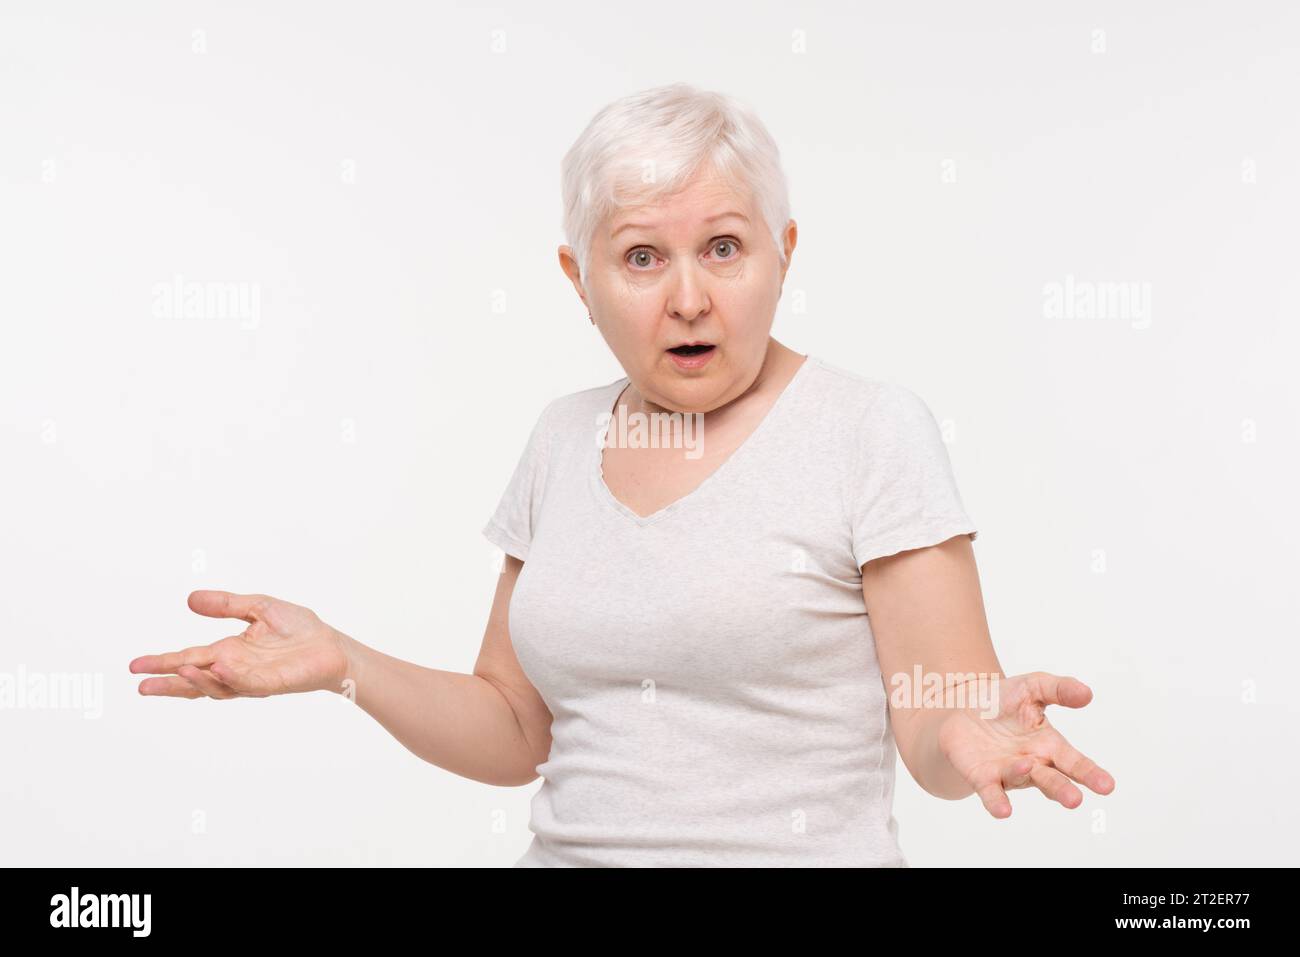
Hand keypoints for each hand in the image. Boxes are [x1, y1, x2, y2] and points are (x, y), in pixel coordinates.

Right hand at [130, 590, 352, 698]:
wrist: (331, 645)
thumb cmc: (298, 629)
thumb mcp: (258, 608)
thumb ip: (226, 605)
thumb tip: (189, 599)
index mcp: (228, 652)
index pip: (189, 659)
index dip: (163, 663)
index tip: (135, 666)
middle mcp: (234, 669)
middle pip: (194, 681)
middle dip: (168, 683)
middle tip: (141, 685)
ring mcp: (251, 679)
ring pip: (217, 686)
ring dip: (197, 680)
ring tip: (178, 671)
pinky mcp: (271, 684)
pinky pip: (247, 683)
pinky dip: (231, 677)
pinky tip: (219, 666)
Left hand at [937, 671, 1114, 817]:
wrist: (961, 705)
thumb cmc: (1004, 700)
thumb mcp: (1032, 687)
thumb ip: (1059, 689)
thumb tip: (1087, 693)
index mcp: (1049, 745)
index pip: (1074, 762)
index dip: (1090, 773)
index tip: (1108, 786)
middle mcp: (1032, 764)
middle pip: (1052, 780)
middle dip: (1064, 789)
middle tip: (1076, 800)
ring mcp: (1007, 772)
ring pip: (1020, 779)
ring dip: (1024, 775)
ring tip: (1028, 766)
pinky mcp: (981, 776)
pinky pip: (990, 791)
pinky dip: (997, 802)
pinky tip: (1003, 811)